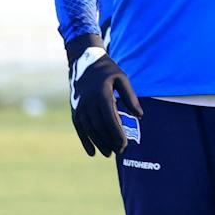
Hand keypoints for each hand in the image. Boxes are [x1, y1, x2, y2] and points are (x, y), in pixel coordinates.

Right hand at [66, 34, 142, 156]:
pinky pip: (79, 128)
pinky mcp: (75, 109)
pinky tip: (92, 152)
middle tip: (120, 152)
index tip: (125, 145)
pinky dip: (85, 140)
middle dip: (110, 141)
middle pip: (100, 127)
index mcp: (102, 94)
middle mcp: (89, 102)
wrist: (83, 61)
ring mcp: (80, 106)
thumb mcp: (122, 79)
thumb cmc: (108, 70)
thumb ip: (131, 97)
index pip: (110, 119)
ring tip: (108, 154)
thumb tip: (140, 115)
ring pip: (89, 129)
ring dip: (98, 143)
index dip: (117, 134)